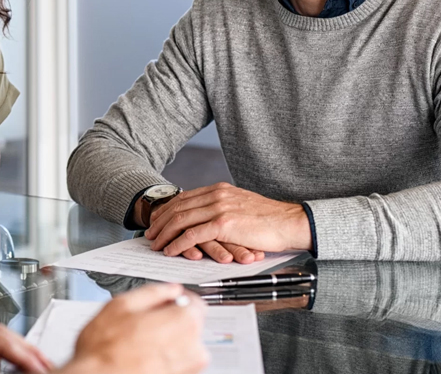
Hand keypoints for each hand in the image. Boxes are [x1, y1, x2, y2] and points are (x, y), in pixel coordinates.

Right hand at [61, 283, 208, 373]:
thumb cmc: (105, 349)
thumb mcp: (121, 305)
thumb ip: (152, 292)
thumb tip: (169, 289)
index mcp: (183, 321)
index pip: (195, 302)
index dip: (178, 298)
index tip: (167, 301)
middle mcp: (192, 347)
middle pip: (189, 325)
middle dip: (171, 320)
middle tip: (145, 323)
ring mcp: (187, 367)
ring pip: (183, 345)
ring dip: (168, 340)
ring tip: (141, 342)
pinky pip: (177, 362)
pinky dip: (164, 358)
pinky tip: (143, 357)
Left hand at [145, 182, 310, 257]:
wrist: (290, 222)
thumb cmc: (269, 220)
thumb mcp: (241, 206)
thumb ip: (222, 208)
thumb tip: (207, 218)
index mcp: (219, 189)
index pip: (183, 198)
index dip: (166, 210)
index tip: (156, 220)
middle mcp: (216, 195)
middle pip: (177, 207)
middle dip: (160, 222)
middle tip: (149, 235)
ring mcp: (219, 208)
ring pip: (181, 220)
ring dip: (165, 234)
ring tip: (155, 245)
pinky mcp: (224, 224)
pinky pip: (192, 234)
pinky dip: (178, 243)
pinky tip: (171, 250)